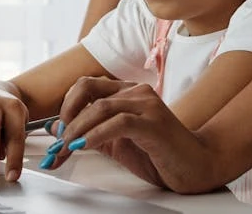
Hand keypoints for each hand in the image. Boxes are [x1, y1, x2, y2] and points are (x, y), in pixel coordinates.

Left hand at [39, 77, 220, 193]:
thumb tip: (56, 128)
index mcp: (127, 92)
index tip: (57, 132)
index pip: (86, 85)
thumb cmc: (159, 154)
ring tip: (67, 148)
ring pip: (100, 106)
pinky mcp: (154, 123)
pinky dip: (96, 135)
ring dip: (77, 130)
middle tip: (58, 141)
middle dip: (66, 115)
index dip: (66, 106)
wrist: (195, 166)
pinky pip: (118, 123)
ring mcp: (147, 105)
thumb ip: (89, 132)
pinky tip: (85, 147)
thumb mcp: (116, 143)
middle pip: (88, 89)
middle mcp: (137, 92)